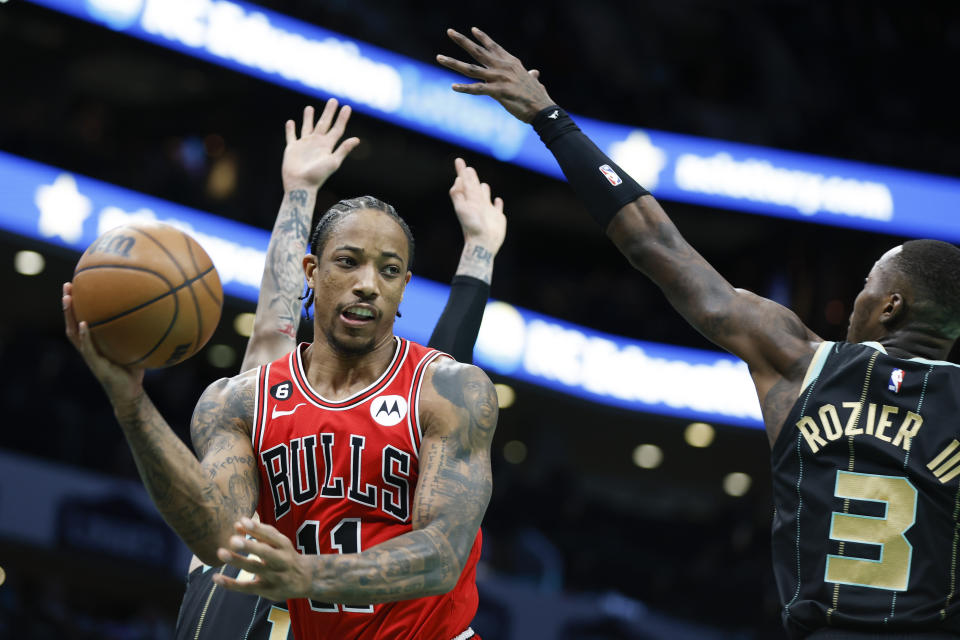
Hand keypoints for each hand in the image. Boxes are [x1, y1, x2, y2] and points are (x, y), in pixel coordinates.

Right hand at [63, 282, 144, 408]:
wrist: (131, 394)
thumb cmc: (134, 368)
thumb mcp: (137, 346)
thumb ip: (142, 331)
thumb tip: (158, 310)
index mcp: (95, 342)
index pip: (82, 319)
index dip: (78, 304)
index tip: (78, 284)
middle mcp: (89, 347)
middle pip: (73, 322)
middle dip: (69, 304)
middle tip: (67, 285)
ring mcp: (90, 356)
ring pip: (74, 333)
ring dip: (70, 316)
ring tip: (68, 299)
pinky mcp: (96, 366)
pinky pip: (88, 349)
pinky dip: (85, 337)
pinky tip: (84, 324)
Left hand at [214, 518, 311, 600]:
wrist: (306, 579)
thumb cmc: (286, 555)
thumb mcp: (279, 542)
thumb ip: (259, 533)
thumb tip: (237, 524)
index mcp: (284, 545)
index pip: (271, 536)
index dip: (257, 529)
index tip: (242, 521)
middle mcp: (281, 561)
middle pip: (266, 553)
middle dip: (250, 546)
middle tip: (232, 540)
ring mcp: (275, 577)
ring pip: (255, 569)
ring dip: (238, 561)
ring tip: (221, 553)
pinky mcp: (266, 590)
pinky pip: (247, 587)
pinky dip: (231, 583)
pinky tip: (216, 577)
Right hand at [281, 99, 359, 191]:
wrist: (300, 186)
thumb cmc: (317, 176)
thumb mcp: (333, 162)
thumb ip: (343, 150)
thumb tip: (357, 139)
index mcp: (327, 146)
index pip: (337, 129)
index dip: (342, 118)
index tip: (347, 107)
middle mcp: (316, 144)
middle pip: (324, 124)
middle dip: (329, 112)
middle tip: (333, 100)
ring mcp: (304, 145)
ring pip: (307, 127)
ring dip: (308, 118)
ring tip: (310, 108)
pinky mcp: (292, 149)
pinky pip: (291, 136)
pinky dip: (290, 129)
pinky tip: (291, 122)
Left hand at [437, 27, 553, 121]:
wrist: (543, 109)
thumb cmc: (538, 96)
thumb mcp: (533, 81)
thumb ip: (531, 75)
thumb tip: (535, 73)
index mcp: (511, 63)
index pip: (494, 47)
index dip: (483, 38)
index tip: (473, 30)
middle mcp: (503, 67)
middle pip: (478, 52)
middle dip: (462, 41)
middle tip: (450, 32)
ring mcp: (499, 78)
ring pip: (471, 69)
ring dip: (453, 63)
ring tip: (439, 57)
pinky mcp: (498, 92)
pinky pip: (477, 89)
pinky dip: (465, 89)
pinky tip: (453, 87)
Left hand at [449, 157, 505, 252]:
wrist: (482, 243)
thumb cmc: (471, 227)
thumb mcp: (461, 209)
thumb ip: (459, 194)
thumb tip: (458, 180)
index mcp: (469, 200)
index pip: (464, 182)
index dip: (461, 172)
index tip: (459, 161)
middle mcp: (477, 203)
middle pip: (473, 186)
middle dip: (470, 177)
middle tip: (466, 168)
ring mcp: (487, 211)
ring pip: (485, 196)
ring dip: (484, 189)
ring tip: (482, 184)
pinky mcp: (497, 217)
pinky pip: (498, 208)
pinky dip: (498, 203)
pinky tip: (497, 201)